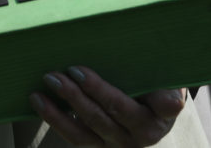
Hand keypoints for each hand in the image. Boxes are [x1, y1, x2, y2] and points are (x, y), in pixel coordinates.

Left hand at [30, 66, 184, 146]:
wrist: (150, 106)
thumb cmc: (156, 86)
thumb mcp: (168, 83)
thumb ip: (168, 90)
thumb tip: (172, 103)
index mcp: (157, 119)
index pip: (153, 109)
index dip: (148, 101)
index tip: (150, 93)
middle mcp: (137, 137)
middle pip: (107, 116)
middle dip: (84, 94)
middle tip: (67, 71)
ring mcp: (114, 144)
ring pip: (85, 130)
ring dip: (61, 109)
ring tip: (46, 84)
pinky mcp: (97, 146)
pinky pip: (74, 136)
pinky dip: (54, 119)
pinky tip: (39, 101)